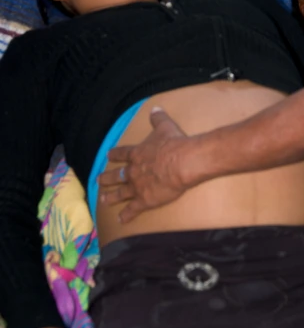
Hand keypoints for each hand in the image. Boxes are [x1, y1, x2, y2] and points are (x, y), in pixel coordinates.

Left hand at [98, 108, 188, 223]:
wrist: (181, 162)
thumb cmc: (173, 143)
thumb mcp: (165, 126)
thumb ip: (157, 118)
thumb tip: (154, 108)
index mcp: (137, 153)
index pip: (122, 153)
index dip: (115, 154)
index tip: (107, 156)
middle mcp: (133, 170)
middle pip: (117, 175)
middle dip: (107, 178)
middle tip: (98, 180)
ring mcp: (137, 187)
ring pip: (120, 193)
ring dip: (111, 196)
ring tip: (103, 199)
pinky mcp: (144, 200)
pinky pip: (133, 209)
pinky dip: (126, 215)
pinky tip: (120, 220)